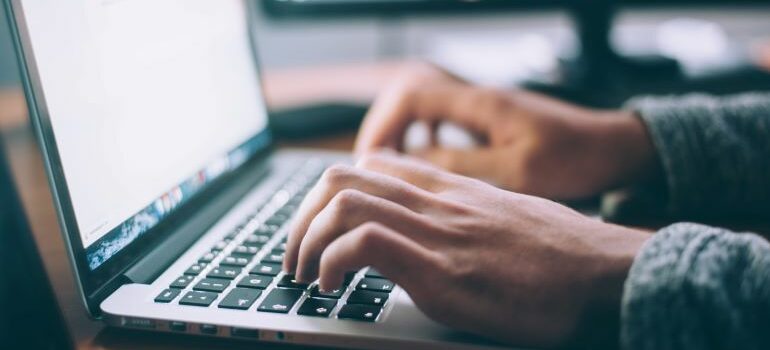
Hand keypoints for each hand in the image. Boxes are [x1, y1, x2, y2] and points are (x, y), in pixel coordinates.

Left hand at [284, 152, 649, 347]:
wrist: (608, 275)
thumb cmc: (564, 255)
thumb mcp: (508, 218)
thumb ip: (466, 215)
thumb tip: (439, 233)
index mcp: (451, 191)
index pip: (373, 164)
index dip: (331, 193)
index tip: (320, 228)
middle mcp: (438, 203)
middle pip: (342, 177)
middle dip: (302, 217)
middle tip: (296, 256)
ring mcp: (438, 233)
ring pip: (343, 202)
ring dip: (306, 240)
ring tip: (305, 275)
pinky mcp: (443, 272)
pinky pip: (365, 244)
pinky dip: (332, 262)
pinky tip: (332, 287)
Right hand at [355, 63, 657, 199]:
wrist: (614, 149)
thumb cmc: (575, 159)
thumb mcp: (517, 172)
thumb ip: (461, 166)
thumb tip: (410, 165)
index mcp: (480, 103)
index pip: (411, 96)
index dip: (382, 126)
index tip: (371, 161)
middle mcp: (477, 98)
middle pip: (408, 96)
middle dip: (384, 129)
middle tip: (371, 168)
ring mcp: (483, 108)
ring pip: (423, 108)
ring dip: (401, 134)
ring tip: (389, 169)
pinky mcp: (490, 122)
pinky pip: (441, 121)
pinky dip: (423, 139)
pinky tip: (424, 163)